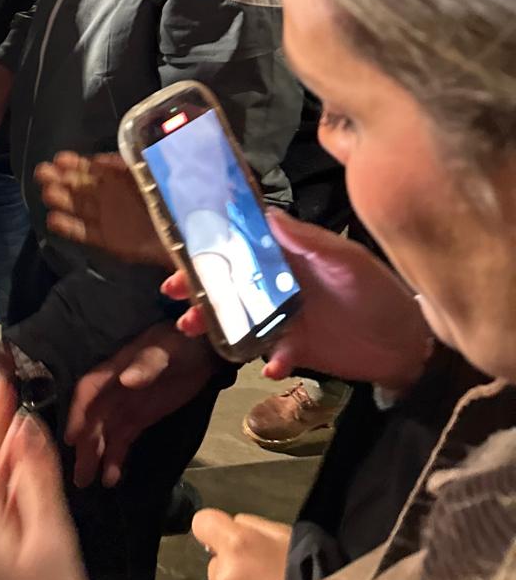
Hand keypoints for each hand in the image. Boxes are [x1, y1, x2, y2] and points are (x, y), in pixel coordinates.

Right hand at [35, 151, 168, 267]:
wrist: (188, 235)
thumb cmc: (173, 199)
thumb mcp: (153, 175)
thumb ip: (128, 167)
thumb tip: (102, 159)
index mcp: (120, 178)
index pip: (93, 169)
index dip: (76, 164)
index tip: (60, 158)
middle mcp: (110, 196)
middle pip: (80, 187)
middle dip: (61, 179)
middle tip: (42, 172)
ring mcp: (107, 218)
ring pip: (79, 207)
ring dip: (62, 199)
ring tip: (47, 192)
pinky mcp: (109, 240)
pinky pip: (85, 232)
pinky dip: (70, 227)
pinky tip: (53, 221)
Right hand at [65, 322, 216, 487]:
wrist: (205, 351)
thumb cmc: (181, 343)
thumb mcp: (165, 349)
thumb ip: (146, 365)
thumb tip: (125, 380)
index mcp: (115, 369)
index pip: (89, 391)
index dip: (78, 413)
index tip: (71, 438)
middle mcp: (115, 390)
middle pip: (94, 418)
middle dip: (85, 445)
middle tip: (79, 475)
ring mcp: (128, 406)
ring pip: (105, 433)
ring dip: (95, 456)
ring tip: (87, 482)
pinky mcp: (141, 419)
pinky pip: (123, 440)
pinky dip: (115, 458)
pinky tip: (111, 478)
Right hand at [162, 211, 432, 392]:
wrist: (409, 340)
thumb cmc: (378, 288)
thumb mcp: (346, 258)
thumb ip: (308, 240)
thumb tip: (270, 214)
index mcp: (287, 256)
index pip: (241, 244)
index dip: (209, 244)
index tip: (181, 246)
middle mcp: (279, 285)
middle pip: (228, 283)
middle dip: (197, 287)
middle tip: (172, 293)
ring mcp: (285, 318)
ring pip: (239, 319)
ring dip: (216, 324)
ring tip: (196, 329)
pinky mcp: (297, 350)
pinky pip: (272, 355)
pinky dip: (269, 361)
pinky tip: (272, 365)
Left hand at [192, 509, 289, 579]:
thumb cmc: (317, 565)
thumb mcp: (285, 532)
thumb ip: (252, 528)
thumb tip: (233, 529)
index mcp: (237, 545)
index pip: (202, 524)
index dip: (215, 531)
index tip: (227, 540)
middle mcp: (227, 579)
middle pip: (215, 569)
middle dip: (233, 572)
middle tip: (265, 579)